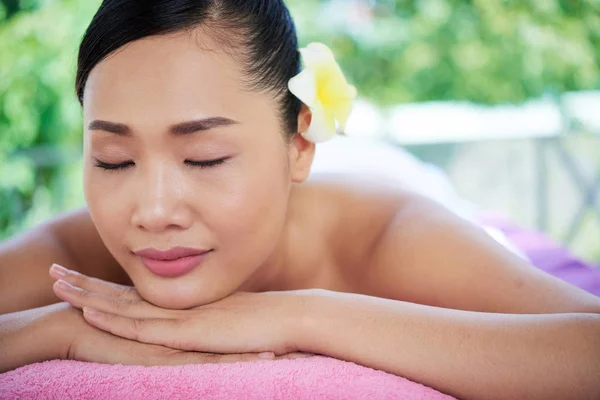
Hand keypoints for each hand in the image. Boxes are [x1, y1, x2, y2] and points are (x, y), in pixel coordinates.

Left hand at [50, 302, 306, 365]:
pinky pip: (144, 327)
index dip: (108, 289)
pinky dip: (115, 319)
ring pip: (126, 307)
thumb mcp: (230, 321)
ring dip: (90, 297)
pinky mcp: (189, 331)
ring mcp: (182, 316)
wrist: (291, 317)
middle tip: (57, 276)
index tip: (82, 281)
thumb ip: (210, 322)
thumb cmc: (267, 321)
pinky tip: (90, 312)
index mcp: (185, 304)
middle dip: (88, 286)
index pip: (138, 296)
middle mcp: (179, 305)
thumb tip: (204, 327)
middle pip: (124, 295)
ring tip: (59, 286)